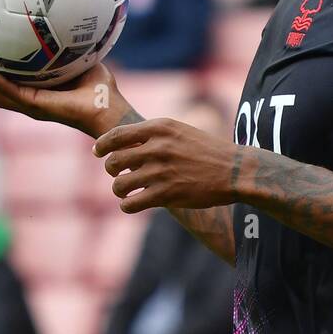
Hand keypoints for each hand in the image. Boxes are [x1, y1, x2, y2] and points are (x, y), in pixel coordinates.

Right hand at [0, 53, 126, 136]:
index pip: (1, 84)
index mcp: (34, 94)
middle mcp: (26, 102)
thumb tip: (67, 17)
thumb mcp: (81, 59)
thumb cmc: (100, 89)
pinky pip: (4, 88)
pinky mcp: (33, 105)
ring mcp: (27, 105)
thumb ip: (70, 44)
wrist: (110, 109)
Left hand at [93, 117, 243, 212]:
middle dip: (112, 170)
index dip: (102, 145)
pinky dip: (128, 205)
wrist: (235, 171)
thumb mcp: (179, 132)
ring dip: (119, 190)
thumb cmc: (207, 151)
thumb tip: (124, 145)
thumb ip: (153, 135)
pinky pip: (131, 203)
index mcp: (160, 128)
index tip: (97, 152)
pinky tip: (133, 203)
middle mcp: (157, 148)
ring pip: (119, 185)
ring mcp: (161, 171)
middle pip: (113, 162)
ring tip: (127, 191)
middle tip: (119, 175)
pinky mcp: (166, 194)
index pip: (117, 135)